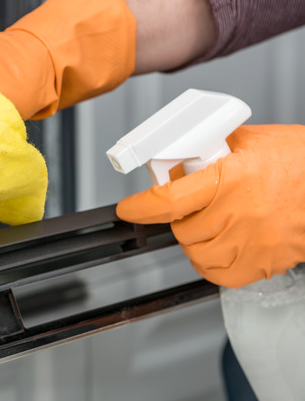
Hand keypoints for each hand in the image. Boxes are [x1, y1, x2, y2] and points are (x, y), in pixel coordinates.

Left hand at [117, 125, 304, 287]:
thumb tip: (181, 154)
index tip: (128, 209)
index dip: (141, 207)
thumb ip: (213, 148)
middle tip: (192, 207)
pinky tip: (217, 248)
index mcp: (230, 179)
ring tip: (208, 224)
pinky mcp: (265, 262)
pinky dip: (210, 265)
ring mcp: (252, 241)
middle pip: (182, 229)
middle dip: (179, 218)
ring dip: (194, 240)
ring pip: (196, 253)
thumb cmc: (301, 161)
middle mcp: (238, 213)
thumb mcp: (252, 141)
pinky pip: (220, 275)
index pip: (169, 200)